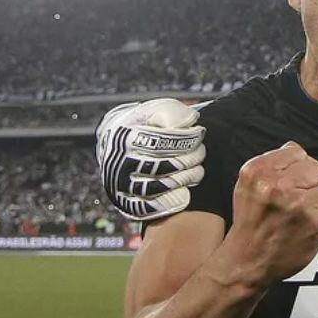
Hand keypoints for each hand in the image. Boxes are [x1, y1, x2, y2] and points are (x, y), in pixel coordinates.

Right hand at [96, 99, 205, 220]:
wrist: (117, 144)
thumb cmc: (145, 125)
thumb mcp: (156, 110)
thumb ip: (173, 113)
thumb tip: (190, 122)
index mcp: (125, 138)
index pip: (163, 142)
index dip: (187, 138)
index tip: (199, 133)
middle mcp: (119, 163)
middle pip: (166, 165)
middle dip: (191, 157)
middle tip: (200, 152)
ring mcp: (121, 186)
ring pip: (163, 187)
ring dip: (187, 177)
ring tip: (196, 169)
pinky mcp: (127, 203)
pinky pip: (155, 208)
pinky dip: (175, 199)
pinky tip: (185, 189)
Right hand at [223, 143, 317, 286]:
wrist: (247, 261)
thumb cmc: (250, 222)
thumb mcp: (247, 185)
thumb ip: (273, 162)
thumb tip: (296, 148)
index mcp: (259, 172)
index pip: (297, 152)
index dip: (294, 168)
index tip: (286, 182)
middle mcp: (278, 186)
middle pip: (315, 169)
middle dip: (307, 183)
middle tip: (291, 201)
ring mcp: (299, 205)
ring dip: (314, 204)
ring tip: (294, 217)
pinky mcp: (316, 224)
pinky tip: (300, 229)